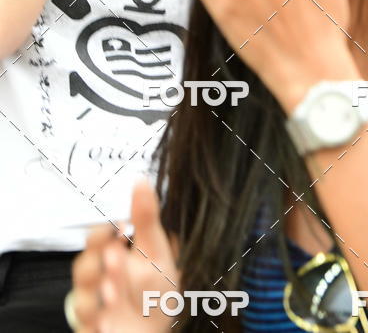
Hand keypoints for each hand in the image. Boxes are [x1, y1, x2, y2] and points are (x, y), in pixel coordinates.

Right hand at [71, 180, 177, 332]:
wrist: (156, 332)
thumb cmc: (155, 289)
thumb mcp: (157, 253)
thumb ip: (146, 219)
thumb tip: (140, 179)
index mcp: (114, 255)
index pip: (97, 238)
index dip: (101, 233)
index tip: (118, 229)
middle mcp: (99, 279)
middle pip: (82, 265)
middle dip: (95, 263)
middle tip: (115, 258)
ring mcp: (94, 305)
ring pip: (80, 296)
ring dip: (97, 293)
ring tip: (115, 292)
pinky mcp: (92, 327)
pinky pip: (84, 324)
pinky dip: (95, 321)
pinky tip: (107, 320)